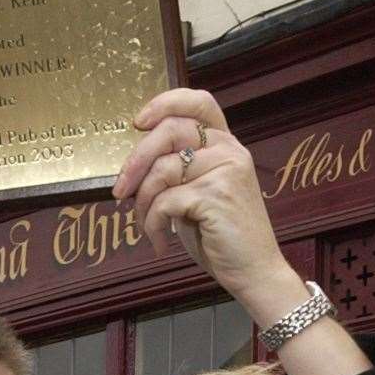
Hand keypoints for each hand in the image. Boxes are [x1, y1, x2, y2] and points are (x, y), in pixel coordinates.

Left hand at [114, 89, 302, 317]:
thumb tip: (133, 162)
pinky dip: (153, 223)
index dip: (165, 103)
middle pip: (169, 131)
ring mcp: (225, 171)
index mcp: (226, 145)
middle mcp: (229, 151)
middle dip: (135, 161)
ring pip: (162, 170)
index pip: (199, 102)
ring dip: (142, 202)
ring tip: (145, 224)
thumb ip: (178, 170)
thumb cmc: (221, 236)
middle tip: (120, 190)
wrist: (254, 272)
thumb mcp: (198, 194)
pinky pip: (164, 201)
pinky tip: (160, 241)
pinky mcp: (216, 195)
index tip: (138, 122)